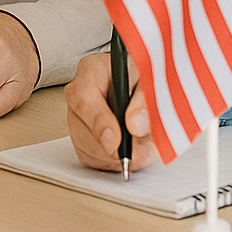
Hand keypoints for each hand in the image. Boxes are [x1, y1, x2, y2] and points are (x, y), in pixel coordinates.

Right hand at [65, 51, 160, 171]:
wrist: (148, 84)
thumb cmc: (147, 75)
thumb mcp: (152, 79)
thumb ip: (145, 100)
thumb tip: (136, 124)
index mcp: (93, 70)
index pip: (84, 98)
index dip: (99, 123)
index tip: (117, 141)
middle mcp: (80, 94)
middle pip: (81, 128)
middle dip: (111, 147)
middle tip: (139, 150)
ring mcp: (79, 117)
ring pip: (86, 148)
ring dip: (115, 156)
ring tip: (142, 146)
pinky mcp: (84, 138)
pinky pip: (92, 158)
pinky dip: (113, 161)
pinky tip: (131, 150)